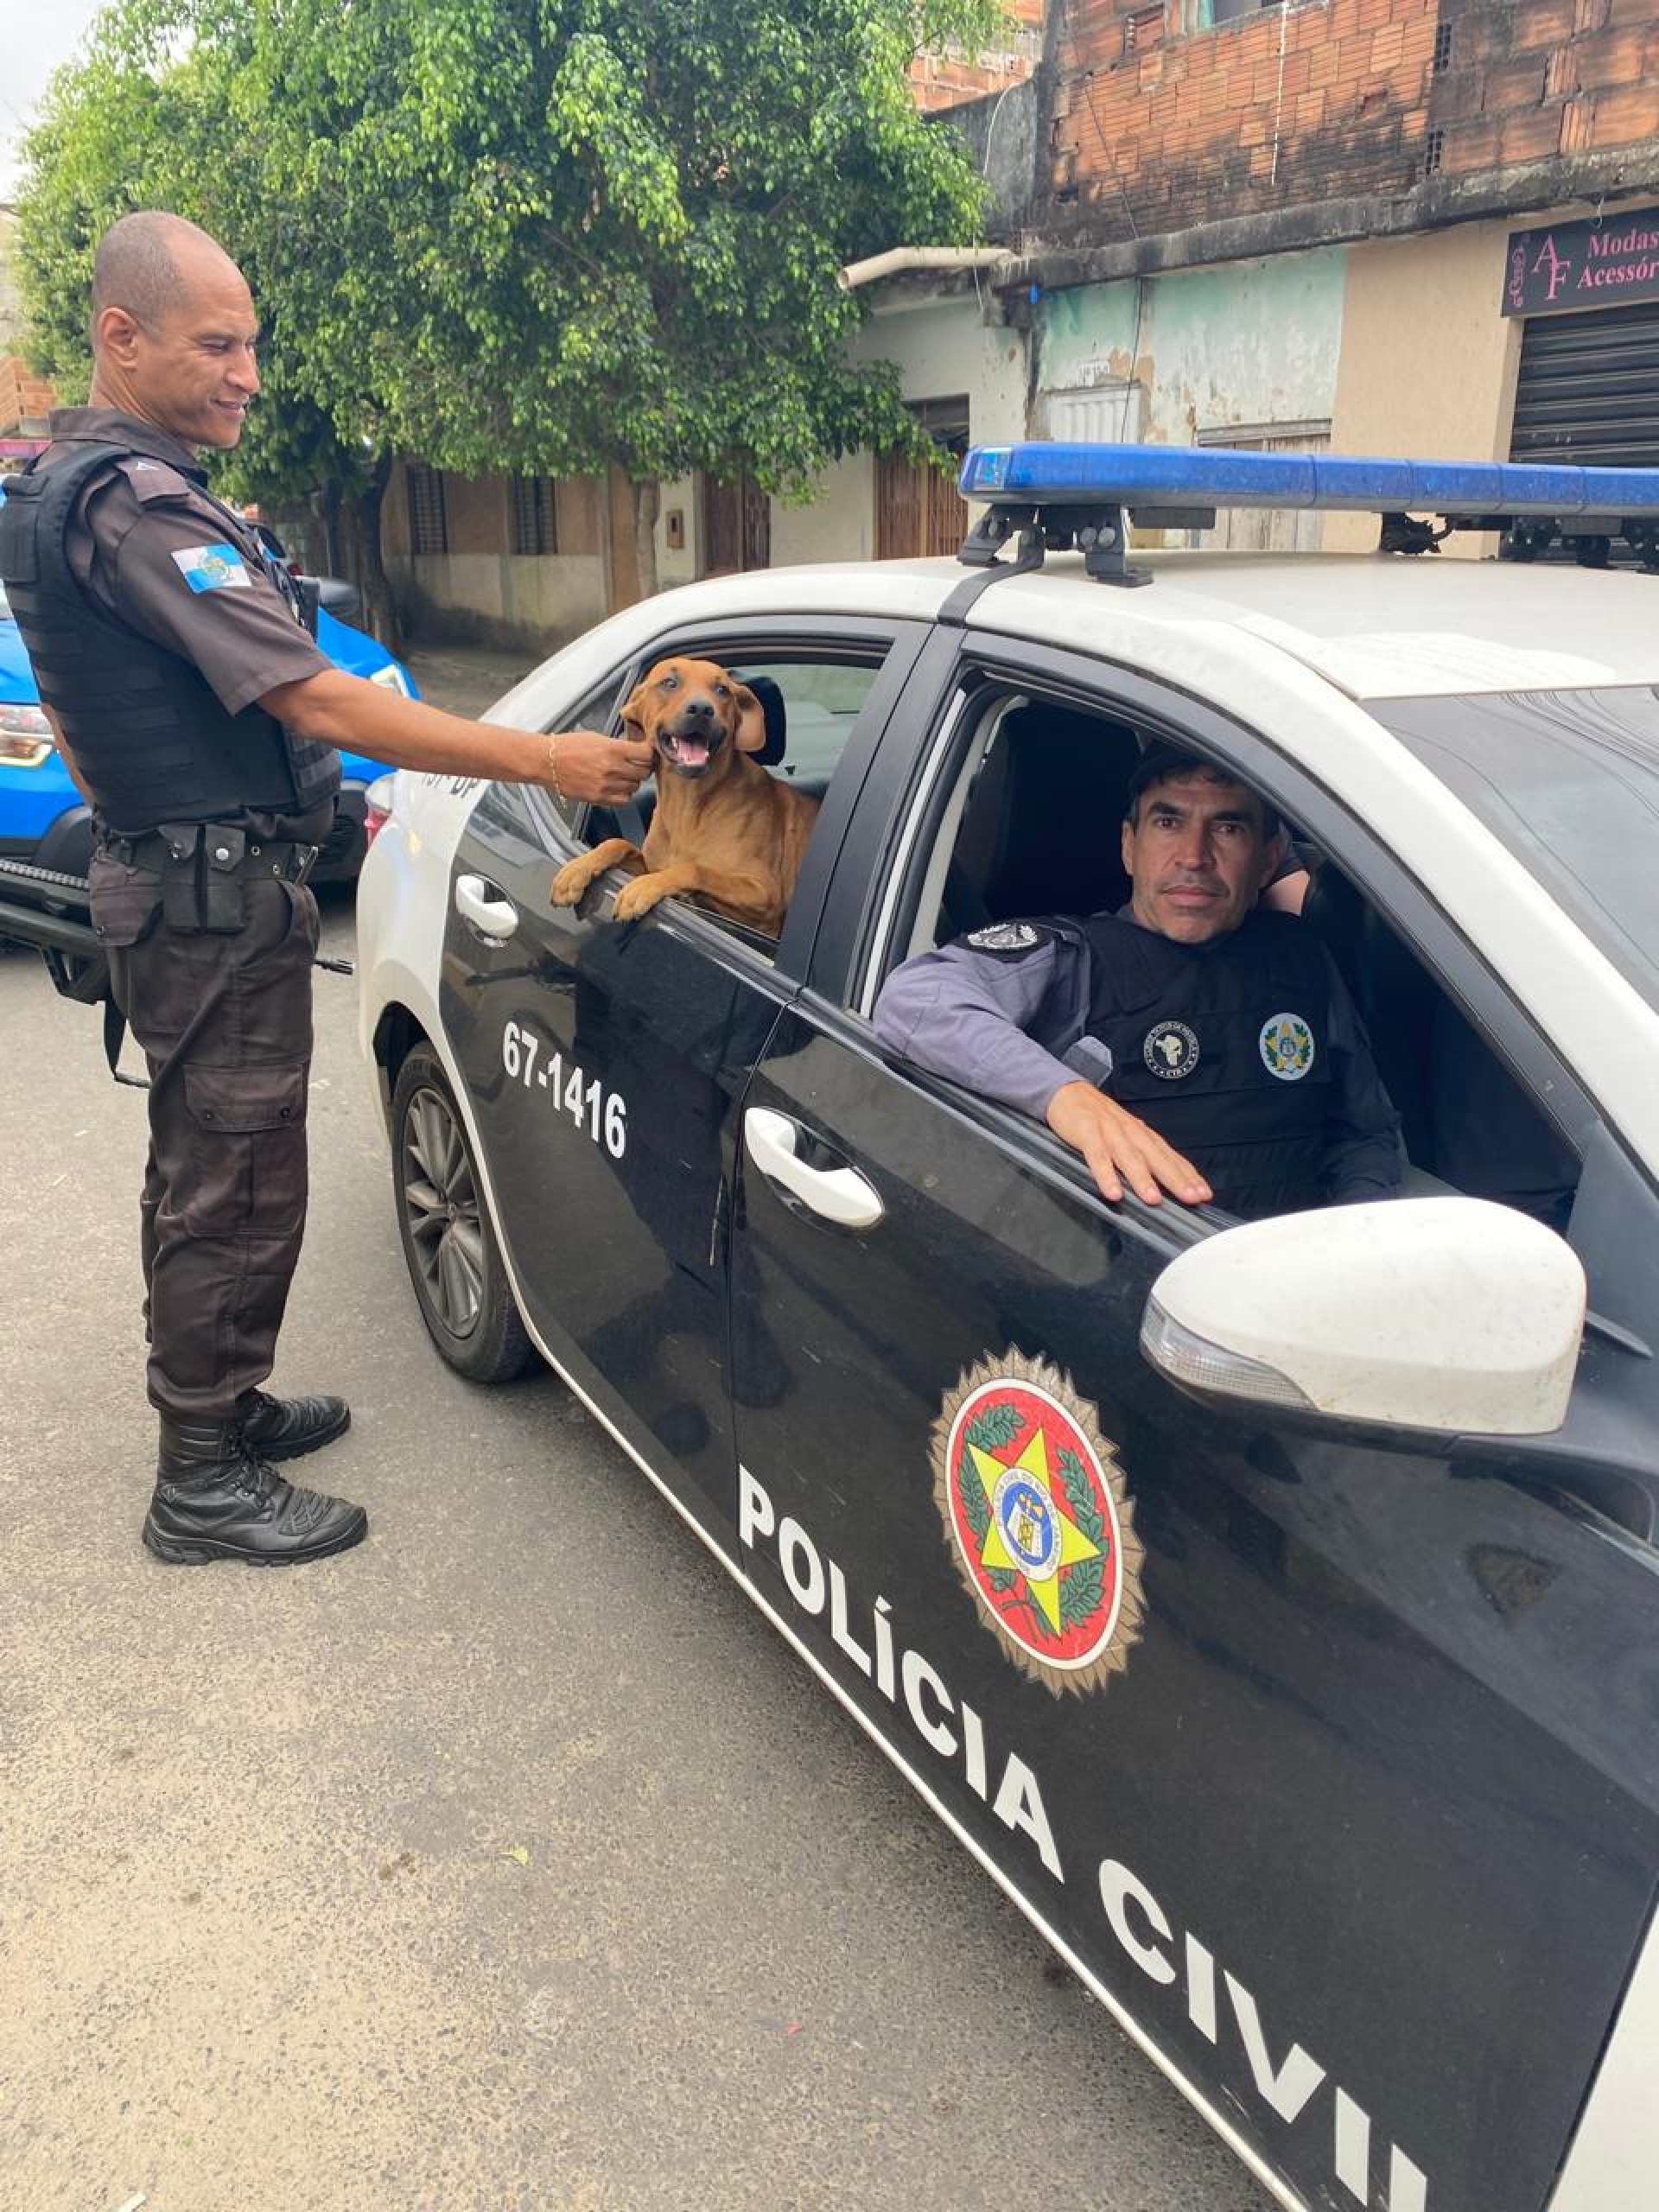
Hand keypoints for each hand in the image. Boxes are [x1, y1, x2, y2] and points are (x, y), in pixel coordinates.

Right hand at [544, 729, 654, 804]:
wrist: (547, 761)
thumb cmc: (568, 747)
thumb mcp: (597, 737)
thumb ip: (619, 745)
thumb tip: (637, 750)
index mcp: (613, 749)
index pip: (647, 754)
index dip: (650, 753)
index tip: (648, 752)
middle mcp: (612, 768)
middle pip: (645, 772)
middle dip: (643, 767)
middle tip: (637, 763)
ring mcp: (606, 785)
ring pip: (636, 787)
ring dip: (632, 781)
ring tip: (622, 774)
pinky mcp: (599, 798)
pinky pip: (624, 800)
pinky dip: (624, 794)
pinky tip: (616, 786)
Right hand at [1044, 1081, 1212, 1207]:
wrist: (1068, 1092)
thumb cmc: (1099, 1119)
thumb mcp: (1126, 1135)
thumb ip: (1142, 1156)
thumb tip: (1162, 1184)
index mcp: (1143, 1135)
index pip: (1171, 1157)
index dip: (1188, 1176)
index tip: (1204, 1194)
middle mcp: (1131, 1133)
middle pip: (1157, 1158)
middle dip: (1176, 1179)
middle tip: (1191, 1198)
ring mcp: (1109, 1132)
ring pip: (1129, 1158)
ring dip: (1142, 1179)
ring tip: (1153, 1199)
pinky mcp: (1087, 1132)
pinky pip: (1097, 1157)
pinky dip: (1106, 1174)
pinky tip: (1113, 1192)